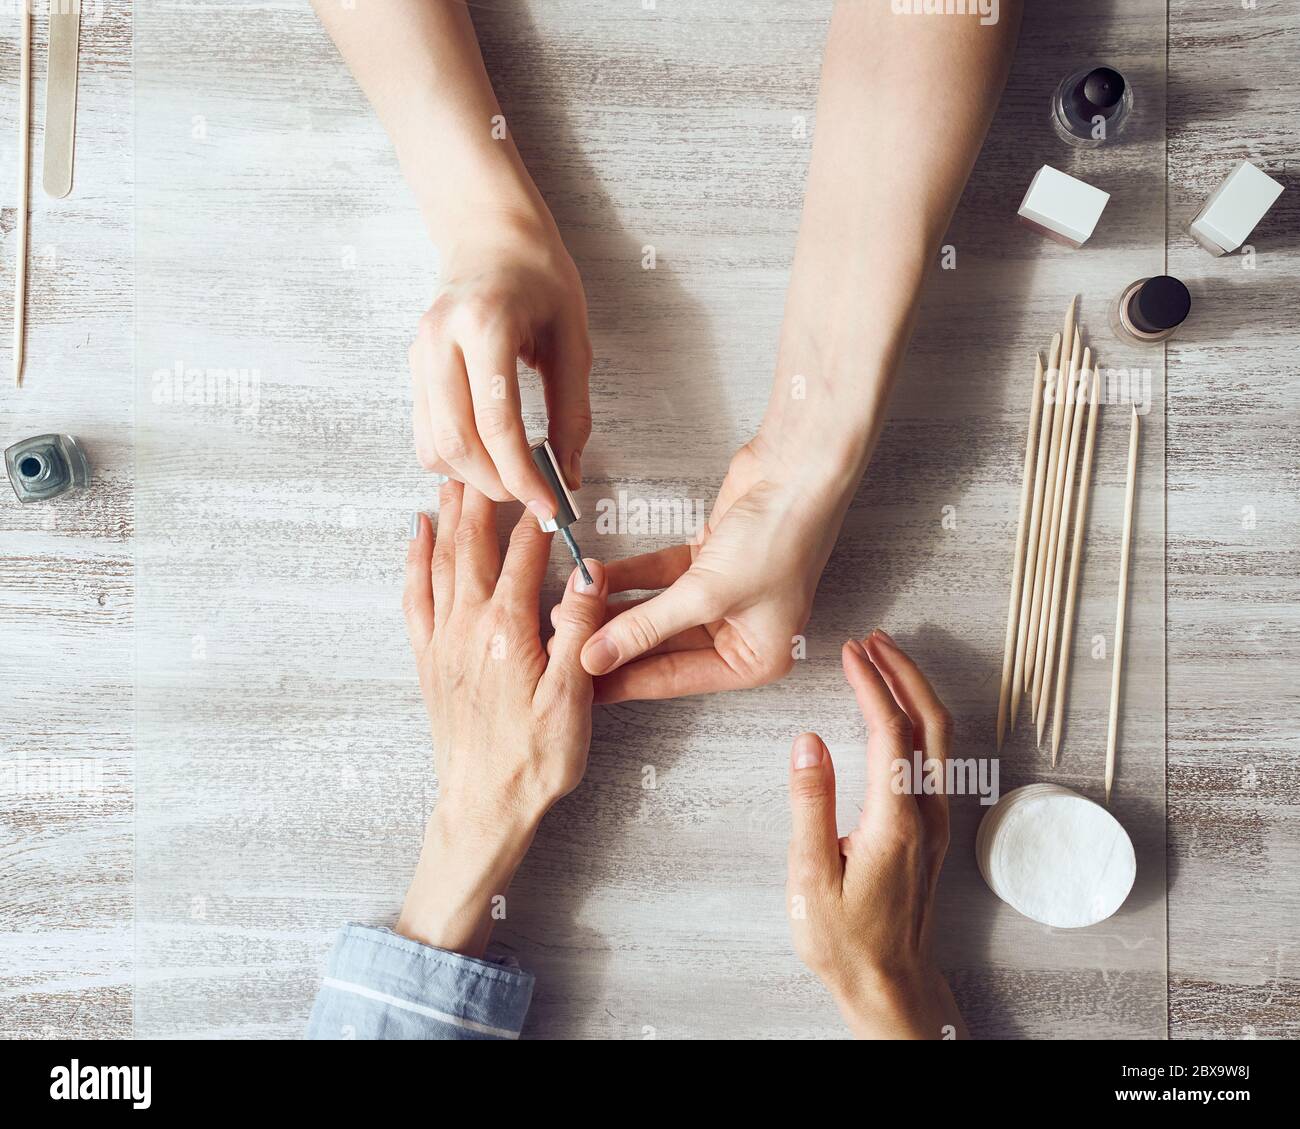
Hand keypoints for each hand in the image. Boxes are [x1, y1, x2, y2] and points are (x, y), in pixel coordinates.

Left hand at [397, 481, 606, 956]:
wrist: (482, 807)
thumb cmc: (534, 760)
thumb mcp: (572, 698)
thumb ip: (578, 631)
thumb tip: (587, 575)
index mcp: (507, 631)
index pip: (523, 557)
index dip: (536, 519)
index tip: (547, 489)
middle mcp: (467, 627)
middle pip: (472, 546)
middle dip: (480, 500)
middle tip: (487, 461)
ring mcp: (442, 642)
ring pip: (441, 563)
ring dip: (447, 518)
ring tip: (453, 482)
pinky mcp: (428, 661)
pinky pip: (415, 596)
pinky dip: (414, 561)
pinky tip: (416, 538)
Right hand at [409, 211, 592, 516]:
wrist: (489, 237)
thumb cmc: (539, 279)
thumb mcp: (572, 339)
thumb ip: (571, 410)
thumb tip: (570, 475)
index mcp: (484, 325)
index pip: (496, 423)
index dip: (523, 475)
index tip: (549, 506)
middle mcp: (439, 340)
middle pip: (458, 443)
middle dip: (498, 484)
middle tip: (534, 497)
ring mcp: (418, 355)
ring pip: (434, 446)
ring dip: (474, 478)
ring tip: (514, 480)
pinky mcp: (411, 369)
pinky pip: (425, 434)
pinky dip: (454, 460)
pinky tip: (488, 460)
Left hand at [580, 435, 855, 701]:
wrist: (799, 470)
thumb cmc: (781, 536)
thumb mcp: (707, 593)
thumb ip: (646, 627)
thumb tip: (597, 657)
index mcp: (755, 659)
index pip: (675, 678)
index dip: (625, 679)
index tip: (582, 687)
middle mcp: (741, 633)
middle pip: (663, 647)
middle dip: (614, 643)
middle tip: (567, 646)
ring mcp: (724, 597)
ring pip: (657, 611)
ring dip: (615, 608)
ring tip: (571, 611)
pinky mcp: (709, 563)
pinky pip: (660, 578)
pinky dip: (630, 577)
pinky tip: (596, 579)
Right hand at [786, 629, 965, 1039]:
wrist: (890, 985)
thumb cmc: (846, 941)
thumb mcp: (811, 877)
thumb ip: (811, 805)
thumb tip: (809, 742)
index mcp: (896, 821)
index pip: (890, 732)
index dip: (871, 685)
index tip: (850, 653)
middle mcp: (926, 814)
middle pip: (931, 723)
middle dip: (904, 673)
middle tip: (873, 640)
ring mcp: (935, 822)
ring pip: (941, 738)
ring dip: (915, 692)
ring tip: (884, 662)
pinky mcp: (932, 830)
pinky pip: (935, 757)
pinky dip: (918, 720)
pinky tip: (897, 712)